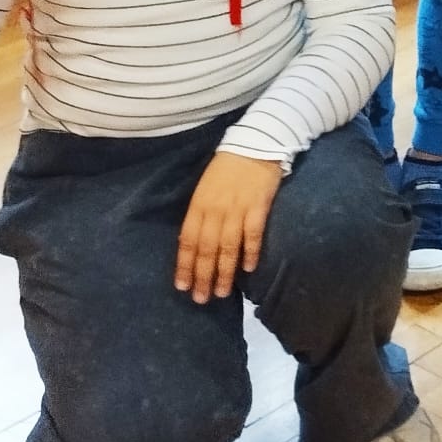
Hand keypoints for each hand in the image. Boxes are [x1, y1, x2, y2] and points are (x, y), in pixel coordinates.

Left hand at [175, 149, 283, 302]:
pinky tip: (248, 268)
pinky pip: (253, 234)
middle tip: (201, 299)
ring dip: (224, 272)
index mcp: (199, 204)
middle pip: (206, 249)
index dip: (184, 266)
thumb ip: (200, 214)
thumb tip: (195, 244)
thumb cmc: (227, 167)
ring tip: (223, 292)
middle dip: (203, 276)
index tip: (182, 287)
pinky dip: (250, 252)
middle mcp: (215, 209)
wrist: (256, 142)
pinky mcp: (259, 206)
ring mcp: (237, 208)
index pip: (187, 241)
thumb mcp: (205, 187)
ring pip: (228, 246)